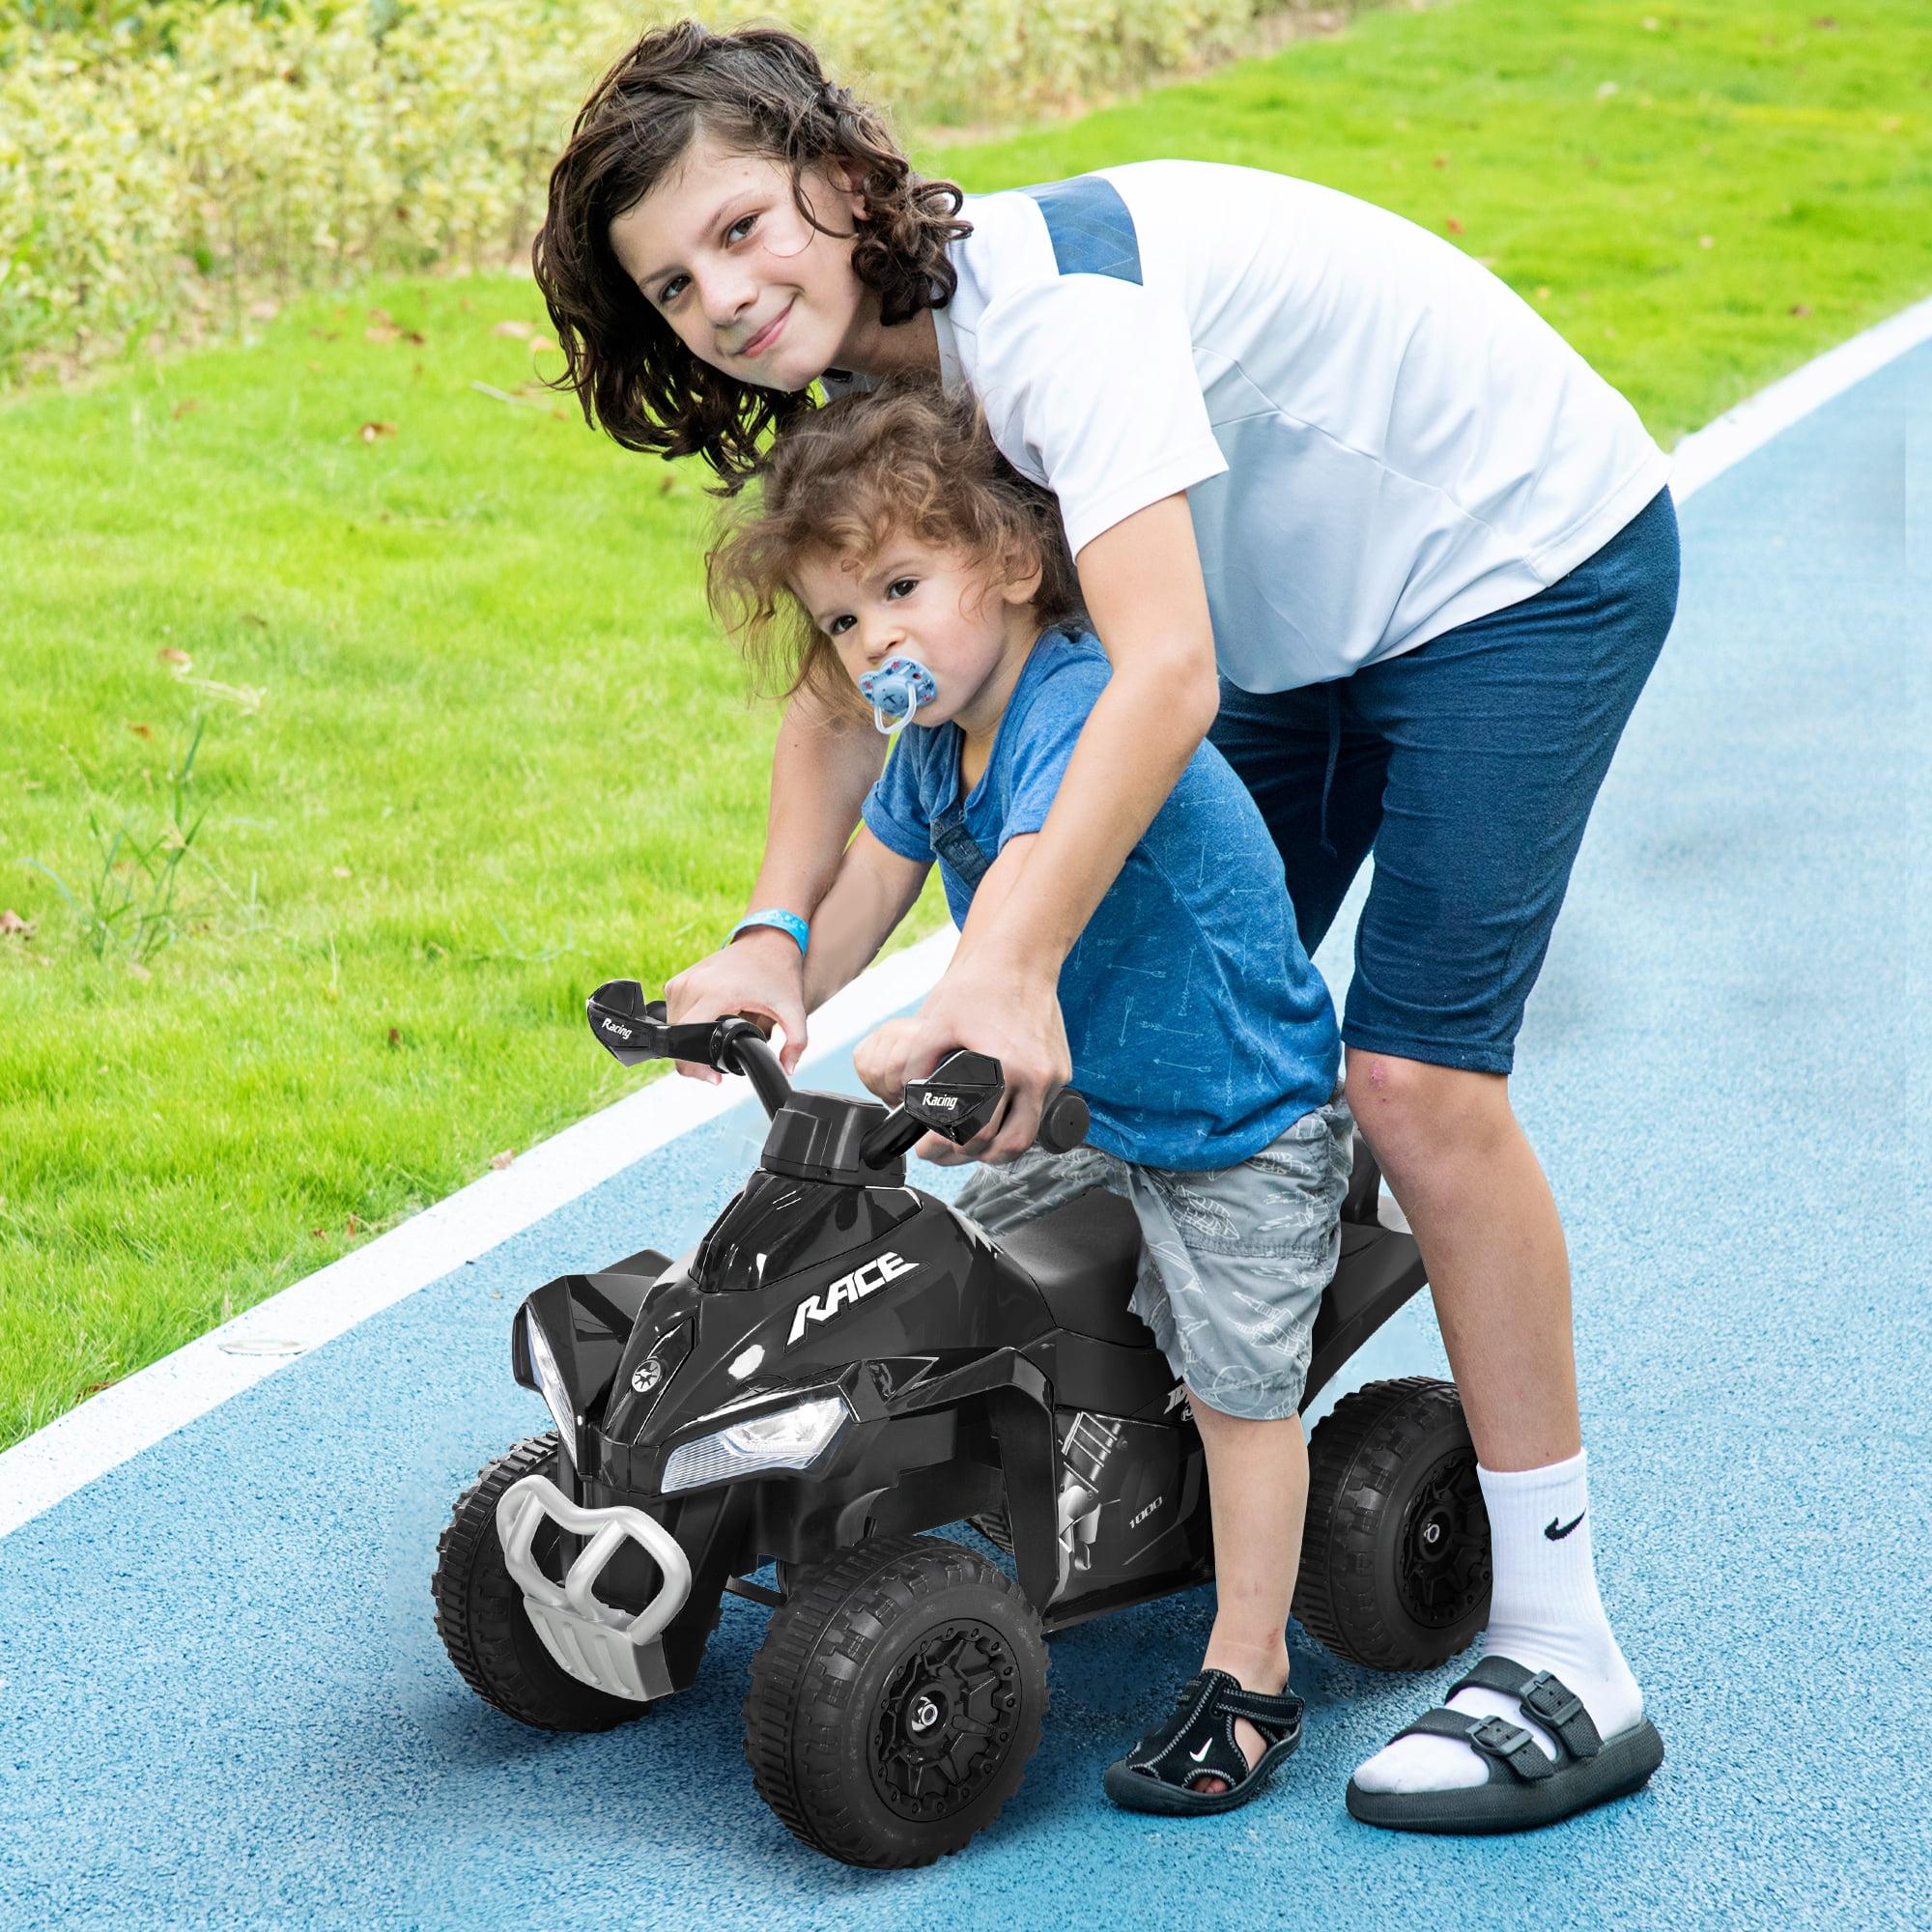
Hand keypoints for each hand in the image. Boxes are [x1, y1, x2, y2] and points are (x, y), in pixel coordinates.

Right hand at [663, 927, 807, 1082]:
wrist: (769, 940)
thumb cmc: (778, 972)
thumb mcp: (793, 1009)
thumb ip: (796, 1042)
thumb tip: (787, 1069)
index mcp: (716, 993)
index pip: (686, 1039)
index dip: (695, 1067)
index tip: (713, 1077)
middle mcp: (693, 984)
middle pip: (677, 1037)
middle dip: (693, 1058)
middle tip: (715, 1065)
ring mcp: (683, 980)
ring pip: (672, 1026)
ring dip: (686, 1042)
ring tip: (710, 1046)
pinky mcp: (679, 979)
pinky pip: (672, 1011)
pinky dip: (683, 1024)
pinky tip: (703, 1027)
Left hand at [894, 946, 1070, 1165]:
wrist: (1018, 958)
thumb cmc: (979, 986)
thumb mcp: (935, 1024)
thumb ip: (917, 1065)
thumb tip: (907, 1100)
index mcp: (1008, 1067)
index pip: (981, 1131)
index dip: (949, 1145)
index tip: (928, 1146)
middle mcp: (1038, 1076)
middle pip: (1011, 1145)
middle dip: (974, 1155)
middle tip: (946, 1151)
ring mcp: (1055, 1075)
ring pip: (1029, 1136)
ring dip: (1000, 1146)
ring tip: (968, 1142)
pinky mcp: (1061, 1071)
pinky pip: (1039, 1111)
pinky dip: (1015, 1121)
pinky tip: (991, 1116)